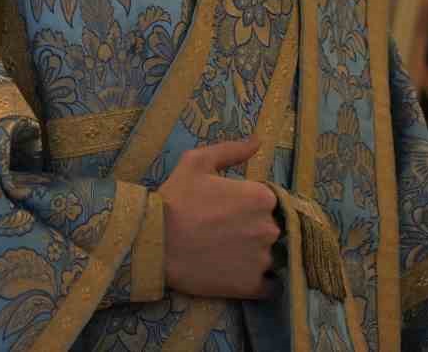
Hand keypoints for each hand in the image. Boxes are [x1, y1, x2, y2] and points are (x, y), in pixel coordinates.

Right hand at [156, 137, 279, 298]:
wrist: (154, 241)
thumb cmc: (175, 198)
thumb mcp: (197, 162)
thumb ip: (232, 151)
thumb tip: (258, 141)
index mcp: (261, 197)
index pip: (271, 202)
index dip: (252, 206)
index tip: (232, 211)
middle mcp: (269, 228)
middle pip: (274, 229)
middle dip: (255, 229)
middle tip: (227, 232)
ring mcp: (262, 259)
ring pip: (272, 257)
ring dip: (257, 255)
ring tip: (229, 254)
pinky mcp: (253, 285)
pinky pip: (270, 285)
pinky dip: (261, 280)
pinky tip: (239, 273)